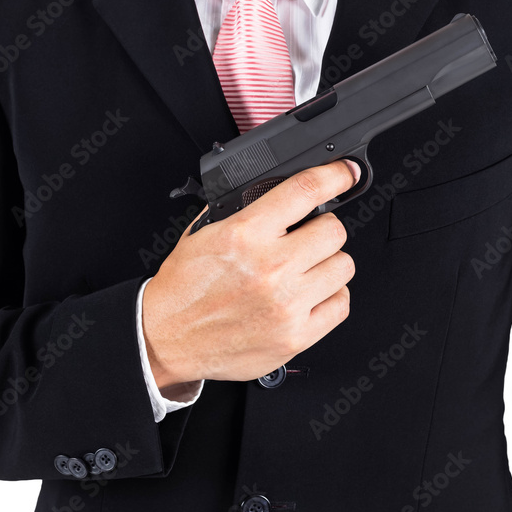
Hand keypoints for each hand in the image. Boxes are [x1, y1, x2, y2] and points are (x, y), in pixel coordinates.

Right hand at [142, 159, 361, 387]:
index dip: (334, 175)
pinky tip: (311, 294)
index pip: (305, 191)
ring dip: (328, 263)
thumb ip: (241, 210)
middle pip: (334, 231)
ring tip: (307, 268)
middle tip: (307, 237)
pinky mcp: (295, 336)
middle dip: (323, 229)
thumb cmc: (183, 289)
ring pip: (343, 266)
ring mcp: (286, 304)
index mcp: (245, 235)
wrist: (166, 338)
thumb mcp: (203, 234)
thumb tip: (277, 189)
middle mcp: (270, 268)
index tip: (344, 173)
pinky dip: (330, 296)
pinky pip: (340, 304)